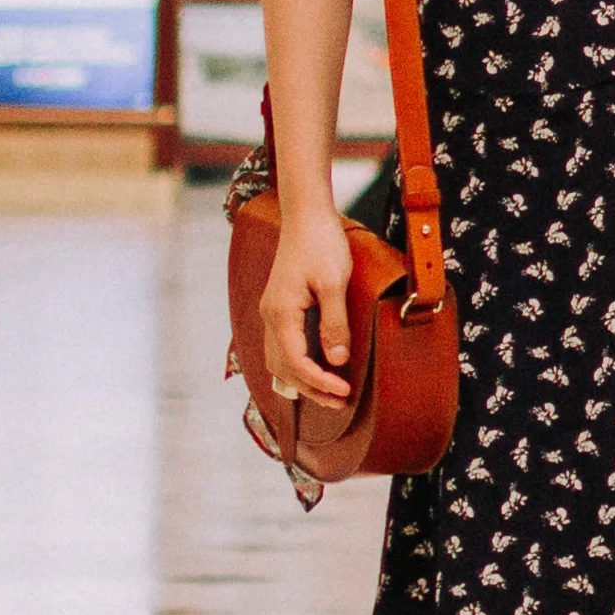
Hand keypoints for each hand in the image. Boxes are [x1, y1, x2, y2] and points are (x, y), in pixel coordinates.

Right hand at [260, 205, 355, 410]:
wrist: (306, 214)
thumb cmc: (321, 244)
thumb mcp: (334, 283)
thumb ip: (334, 324)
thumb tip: (337, 361)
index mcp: (280, 314)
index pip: (295, 363)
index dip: (319, 382)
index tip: (344, 391)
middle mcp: (270, 316)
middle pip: (283, 368)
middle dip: (311, 388)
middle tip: (341, 400)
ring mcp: (273, 312)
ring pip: (280, 359)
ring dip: (303, 379)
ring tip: (331, 390)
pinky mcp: (280, 307)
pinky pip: (283, 346)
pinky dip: (298, 363)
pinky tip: (317, 367)